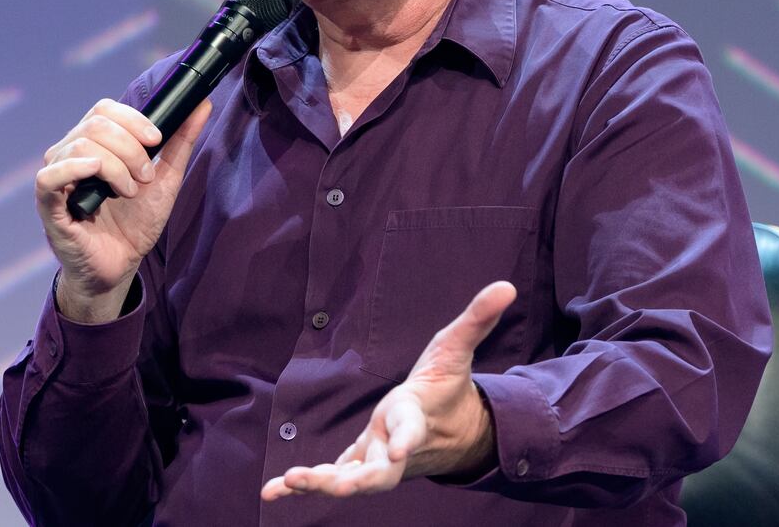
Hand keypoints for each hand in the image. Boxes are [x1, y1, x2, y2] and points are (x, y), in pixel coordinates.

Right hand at [36, 98, 211, 323]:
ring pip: (81, 146)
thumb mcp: (165, 177)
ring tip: (130, 192)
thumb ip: (180, 141)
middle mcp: (70, 154)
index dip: (132, 120)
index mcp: (94, 144)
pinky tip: (96, 172)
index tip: (157, 139)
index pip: (104, 110)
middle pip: (95, 125)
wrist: (122, 265)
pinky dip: (74, 168)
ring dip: (115, 166)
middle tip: (146, 177)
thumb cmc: (136, 221)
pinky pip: (49, 177)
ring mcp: (57, 178)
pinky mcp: (48, 205)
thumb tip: (202, 104)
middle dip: (130, 148)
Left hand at [261, 281, 516, 501]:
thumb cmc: (449, 385)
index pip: (411, 427)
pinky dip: (303, 486)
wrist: (455, 431)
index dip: (405, 437)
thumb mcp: (459, 347)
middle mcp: (396, 444)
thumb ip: (477, 320)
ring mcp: (378, 458)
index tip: (399, 447)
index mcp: (415, 415)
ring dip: (323, 482)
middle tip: (335, 484)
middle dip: (357, 479)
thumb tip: (505, 285)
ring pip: (353, 478)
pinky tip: (272, 492)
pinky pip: (333, 476)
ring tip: (292, 482)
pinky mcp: (361, 463)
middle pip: (380, 471)